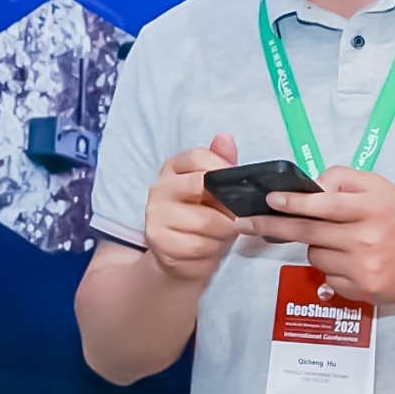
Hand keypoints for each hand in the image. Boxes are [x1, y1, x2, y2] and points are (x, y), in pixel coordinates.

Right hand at [141, 134, 245, 284]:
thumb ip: (222, 163)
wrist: (179, 256)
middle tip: (234, 217)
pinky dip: (212, 251)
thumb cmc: (203, 217)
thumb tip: (225, 137)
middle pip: (202, 187)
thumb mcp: (215, 189)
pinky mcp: (158, 241)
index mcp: (173, 168)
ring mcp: (155, 215)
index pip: (197, 156)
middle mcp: (159, 188)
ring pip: (206, 222)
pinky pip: (199, 246)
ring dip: (223, 233)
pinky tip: (209, 249)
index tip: (239, 184)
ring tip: (220, 235)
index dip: (223, 168)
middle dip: (227, 207)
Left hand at [245, 167, 394, 308]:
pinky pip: (327, 275)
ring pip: (314, 254)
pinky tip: (352, 260)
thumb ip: (343, 181)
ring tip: (341, 240)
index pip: (324, 205)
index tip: (269, 199)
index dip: (292, 202)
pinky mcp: (362, 290)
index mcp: (372, 207)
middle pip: (308, 232)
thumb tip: (309, 188)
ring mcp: (364, 267)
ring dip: (315, 245)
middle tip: (246, 222)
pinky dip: (331, 267)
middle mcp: (367, 238)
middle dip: (272, 225)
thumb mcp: (381, 189)